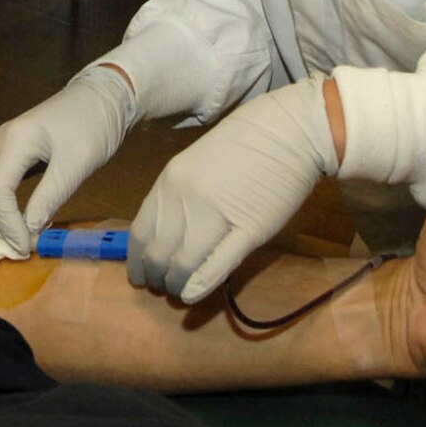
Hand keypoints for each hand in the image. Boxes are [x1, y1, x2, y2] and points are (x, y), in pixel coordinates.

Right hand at [0, 65, 136, 256]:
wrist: (102, 97)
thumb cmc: (93, 125)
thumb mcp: (77, 164)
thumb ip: (50, 197)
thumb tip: (29, 230)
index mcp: (15, 140)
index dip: (7, 224)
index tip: (26, 247)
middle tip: (11, 244)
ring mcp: (1, 145)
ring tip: (11, 236)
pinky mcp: (9, 152)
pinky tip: (14, 219)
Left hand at [128, 79, 334, 302]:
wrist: (289, 130)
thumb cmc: (243, 146)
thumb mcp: (195, 166)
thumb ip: (177, 199)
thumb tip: (163, 236)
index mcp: (170, 182)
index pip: (141, 232)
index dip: (137, 260)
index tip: (139, 275)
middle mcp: (186, 199)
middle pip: (158, 253)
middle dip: (156, 277)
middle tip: (161, 288)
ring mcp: (217, 214)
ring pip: (183, 264)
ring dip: (177, 284)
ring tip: (178, 292)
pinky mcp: (250, 229)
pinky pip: (217, 264)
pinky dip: (200, 285)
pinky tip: (192, 296)